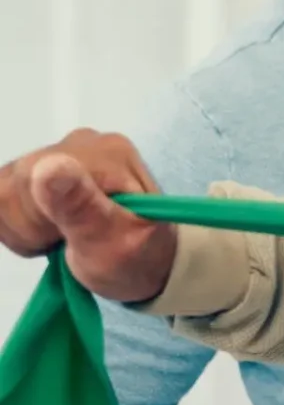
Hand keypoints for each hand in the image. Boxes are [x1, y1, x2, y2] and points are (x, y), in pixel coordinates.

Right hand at [0, 129, 176, 301]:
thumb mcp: (113, 242)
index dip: (34, 220)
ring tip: (61, 236)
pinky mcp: (43, 167)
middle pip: (11, 183)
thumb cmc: (137, 258)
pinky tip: (48, 228)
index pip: (29, 178)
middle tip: (66, 240)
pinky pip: (3, 193)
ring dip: (22, 226)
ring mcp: (61, 151)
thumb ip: (80, 206)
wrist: (148, 262)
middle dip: (30, 225)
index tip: (62, 237)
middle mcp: (83, 142)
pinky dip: (17, 221)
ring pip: (3, 190)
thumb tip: (49, 165)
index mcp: (106, 154)